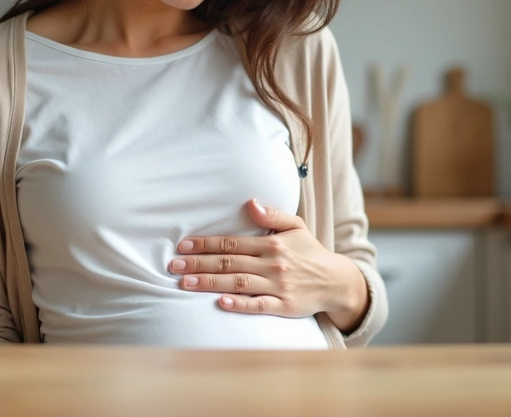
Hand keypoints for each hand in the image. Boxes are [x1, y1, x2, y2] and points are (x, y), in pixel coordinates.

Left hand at [169, 199, 368, 330]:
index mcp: (272, 243)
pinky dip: (240, 304)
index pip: (231, 243)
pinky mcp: (285, 306)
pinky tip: (220, 303)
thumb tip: (251, 203)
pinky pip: (259, 305)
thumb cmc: (311, 253)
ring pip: (238, 283)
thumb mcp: (296, 226)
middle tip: (174, 265)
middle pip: (229, 263)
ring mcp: (278, 286)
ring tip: (185, 283)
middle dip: (198, 263)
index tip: (183, 245)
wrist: (336, 281)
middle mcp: (273, 264)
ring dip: (210, 282)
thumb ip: (273, 215)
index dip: (205, 244)